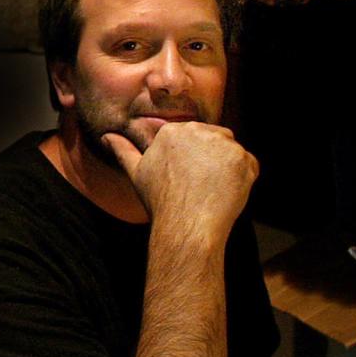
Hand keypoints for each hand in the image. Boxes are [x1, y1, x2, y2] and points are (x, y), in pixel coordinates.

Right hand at [103, 122, 258, 247]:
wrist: (186, 225)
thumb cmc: (160, 200)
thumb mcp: (136, 172)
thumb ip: (122, 149)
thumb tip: (105, 136)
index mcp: (172, 131)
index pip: (192, 136)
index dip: (193, 158)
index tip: (189, 178)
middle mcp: (198, 131)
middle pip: (213, 138)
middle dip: (211, 158)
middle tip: (201, 185)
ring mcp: (223, 144)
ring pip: (231, 150)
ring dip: (227, 167)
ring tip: (212, 189)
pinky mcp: (243, 159)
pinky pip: (249, 164)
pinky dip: (243, 178)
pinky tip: (227, 193)